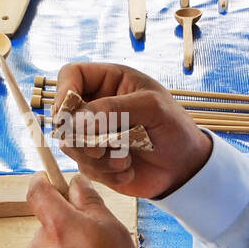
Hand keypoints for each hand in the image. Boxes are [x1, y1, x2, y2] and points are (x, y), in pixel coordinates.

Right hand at [49, 62, 212, 199]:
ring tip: (125, 160)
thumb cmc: (174, 128)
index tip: (67, 112)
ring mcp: (92, 134)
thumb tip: (78, 119)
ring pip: (70, 144)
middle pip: (63, 114)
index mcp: (109, 81)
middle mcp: (95, 106)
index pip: (71, 75)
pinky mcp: (94, 160)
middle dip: (80, 135)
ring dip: (97, 157)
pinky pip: (84, 167)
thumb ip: (115, 108)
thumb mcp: (153, 108)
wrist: (184, 167)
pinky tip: (128, 170)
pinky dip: (105, 172)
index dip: (64, 90)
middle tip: (101, 147)